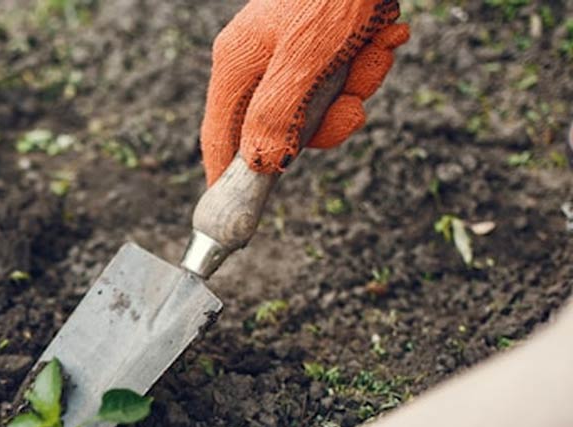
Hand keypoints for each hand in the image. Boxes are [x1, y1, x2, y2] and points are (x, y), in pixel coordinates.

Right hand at [201, 0, 409, 184]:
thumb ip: (278, 115)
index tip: (236, 215)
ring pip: (322, 103)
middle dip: (326, 122)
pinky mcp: (327, 41)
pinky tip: (385, 33)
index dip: (227, 179)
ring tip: (376, 48)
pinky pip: (345, 75)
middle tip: (354, 107)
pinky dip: (370, 61)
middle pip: (280, 128)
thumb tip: (260, 167)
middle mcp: (260, 61)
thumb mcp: (306, 57)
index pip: (220, 138)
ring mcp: (294, 51)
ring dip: (358, 85)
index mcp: (238, 64)